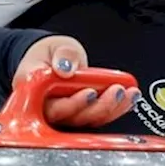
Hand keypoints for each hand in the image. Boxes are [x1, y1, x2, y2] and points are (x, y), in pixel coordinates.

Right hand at [14, 35, 140, 128]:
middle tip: (117, 91)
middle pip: (74, 118)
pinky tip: (130, 98)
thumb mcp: (56, 45)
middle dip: (99, 107)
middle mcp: (49, 109)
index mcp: (34, 93)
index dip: (73, 104)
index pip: (52, 107)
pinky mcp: (82, 114)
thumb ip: (62, 54)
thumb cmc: (50, 54)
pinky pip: (99, 116)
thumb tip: (66, 69)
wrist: (53, 58)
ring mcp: (67, 114)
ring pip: (89, 120)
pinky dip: (116, 108)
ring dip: (112, 108)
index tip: (91, 92)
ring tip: (128, 93)